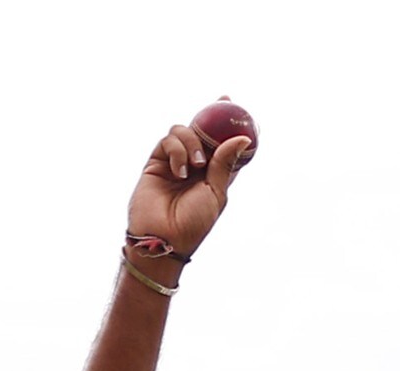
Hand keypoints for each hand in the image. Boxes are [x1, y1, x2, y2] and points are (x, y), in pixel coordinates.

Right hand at [128, 118, 254, 264]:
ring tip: (196, 165)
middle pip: (202, 132)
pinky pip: (167, 141)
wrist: (163, 238)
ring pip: (184, 131)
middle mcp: (194, 166)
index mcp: (213, 175)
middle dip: (211, 116)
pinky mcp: (156, 163)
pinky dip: (176, 150)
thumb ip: (225, 164)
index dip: (229, 127)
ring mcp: (174, 162)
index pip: (223, 145)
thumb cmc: (193, 224)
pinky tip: (179, 171)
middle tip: (222, 103)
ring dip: (192, 142)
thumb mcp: (216, 194)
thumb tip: (243, 138)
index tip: (236, 107)